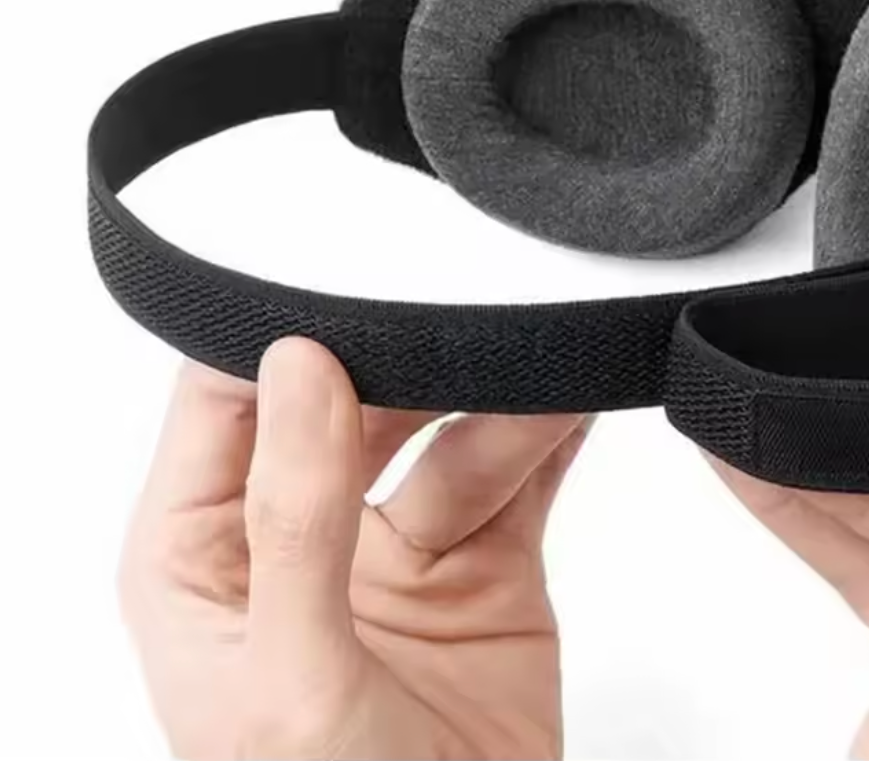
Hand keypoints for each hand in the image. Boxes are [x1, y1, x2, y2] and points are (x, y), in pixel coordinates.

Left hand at [119, 337, 588, 759]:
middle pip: (356, 399)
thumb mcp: (290, 675)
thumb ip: (290, 518)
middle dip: (416, 356)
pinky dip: (553, 433)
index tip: (343, 275)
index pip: (223, 400)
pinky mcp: (484, 564)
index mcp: (206, 552)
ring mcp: (399, 548)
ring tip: (549, 357)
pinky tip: (580, 392)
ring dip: (504, 397)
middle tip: (470, 304)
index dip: (277, 332)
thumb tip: (295, 363)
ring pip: (452, 433)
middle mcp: (300, 535)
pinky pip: (521, 475)